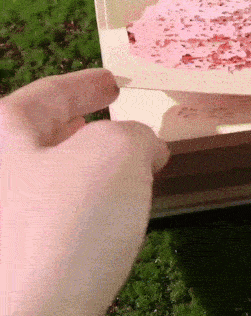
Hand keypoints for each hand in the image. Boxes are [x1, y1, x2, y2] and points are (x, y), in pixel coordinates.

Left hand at [0, 68, 169, 315]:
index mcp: (3, 136)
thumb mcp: (116, 153)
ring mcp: (5, 219)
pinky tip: (115, 214)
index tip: (114, 82)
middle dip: (84, 126)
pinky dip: (87, 203)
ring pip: (52, 176)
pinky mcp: (19, 258)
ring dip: (92, 167)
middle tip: (118, 123)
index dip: (87, 83)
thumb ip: (137, 134)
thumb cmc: (66, 220)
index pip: (49, 93)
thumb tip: (146, 148)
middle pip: (42, 134)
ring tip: (130, 169)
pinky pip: (56, 214)